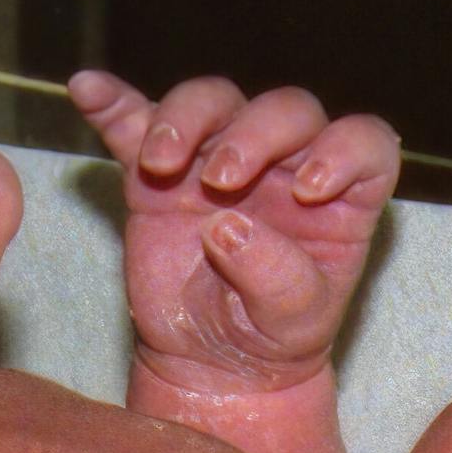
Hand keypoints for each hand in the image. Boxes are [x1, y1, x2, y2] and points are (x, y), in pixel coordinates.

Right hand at [70, 70, 397, 391]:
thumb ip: (278, 278)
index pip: (364, 142)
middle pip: (283, 109)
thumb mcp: (294, 324)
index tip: (310, 190)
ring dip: (186, 118)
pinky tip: (87, 90)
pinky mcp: (161, 171)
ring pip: (213, 103)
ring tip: (160, 163)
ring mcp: (220, 158)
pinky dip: (112, 103)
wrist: (211, 363)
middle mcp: (287, 163)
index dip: (344, 150)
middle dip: (253, 133)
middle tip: (221, 182)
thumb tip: (226, 227)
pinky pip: (136, 122)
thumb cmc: (271, 336)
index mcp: (342, 195)